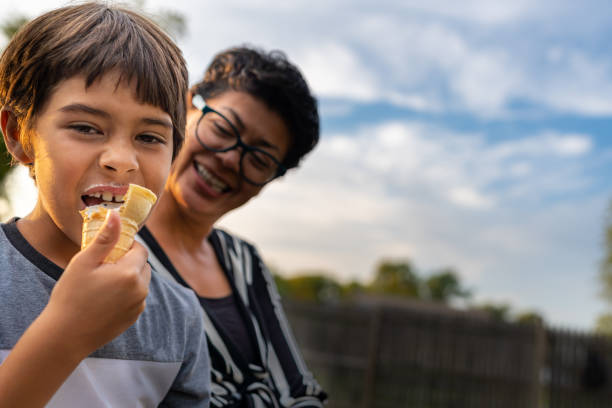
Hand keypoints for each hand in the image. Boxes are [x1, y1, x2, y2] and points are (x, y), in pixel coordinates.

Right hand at [44, 210, 150, 357]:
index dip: (126, 246)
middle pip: (142, 265)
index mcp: (130, 273)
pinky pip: (136, 297)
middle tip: (103, 266)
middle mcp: (141, 289)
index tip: (109, 250)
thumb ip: (105, 238)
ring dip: (128, 277)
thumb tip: (117, 215)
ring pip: (140, 281)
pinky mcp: (134, 317)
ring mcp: (139, 305)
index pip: (140, 249)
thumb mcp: (84, 262)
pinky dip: (126, 293)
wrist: (65, 336)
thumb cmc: (71, 296)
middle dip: (128, 261)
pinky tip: (104, 298)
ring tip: (102, 283)